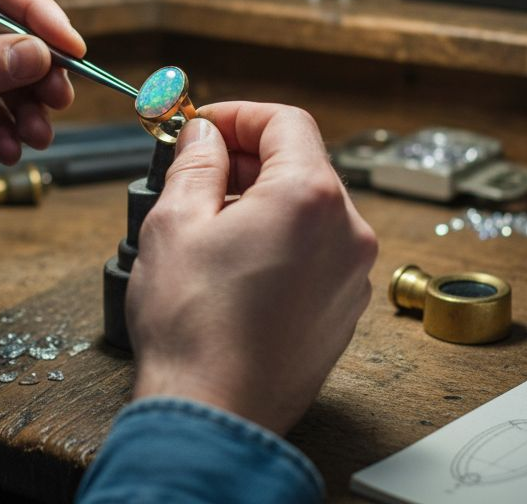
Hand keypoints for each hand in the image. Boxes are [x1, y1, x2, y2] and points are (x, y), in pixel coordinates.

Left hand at [0, 0, 84, 202]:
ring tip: (34, 135)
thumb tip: (34, 54)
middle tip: (58, 99)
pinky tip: (7, 149)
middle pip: (10, 36)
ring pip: (5, 79)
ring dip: (25, 108)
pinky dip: (3, 131)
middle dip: (38, 70)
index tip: (71, 47)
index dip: (39, 15)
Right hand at [127, 103, 376, 433]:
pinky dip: (281, 241)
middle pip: (303, 165)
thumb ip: (196, 162)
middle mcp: (347, 231)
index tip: (204, 125)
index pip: (286, 123)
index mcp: (310, 197)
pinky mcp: (343, 311)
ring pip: (310, 211)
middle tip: (198, 167)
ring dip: (264, 201)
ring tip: (210, 220)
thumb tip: (204, 135)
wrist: (215, 412)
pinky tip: (235, 263)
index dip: (239, 115)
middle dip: (249, 158)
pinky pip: (316, 253)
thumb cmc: (193, 325)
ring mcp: (351, 275)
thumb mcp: (175, 221)